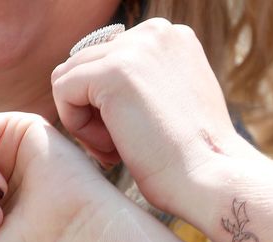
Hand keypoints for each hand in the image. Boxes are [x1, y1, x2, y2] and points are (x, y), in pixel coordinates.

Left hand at [51, 18, 252, 213]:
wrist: (210, 178)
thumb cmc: (194, 159)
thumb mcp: (174, 103)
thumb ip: (144, 83)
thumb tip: (100, 88)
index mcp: (170, 36)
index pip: (108, 57)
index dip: (109, 103)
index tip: (135, 136)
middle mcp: (155, 31)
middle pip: (86, 65)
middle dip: (95, 113)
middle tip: (120, 149)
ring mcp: (134, 48)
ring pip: (71, 78)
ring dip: (85, 121)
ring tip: (116, 151)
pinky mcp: (112, 72)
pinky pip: (62, 91)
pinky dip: (76, 126)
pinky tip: (110, 150)